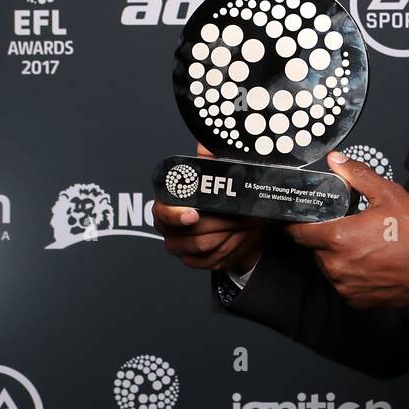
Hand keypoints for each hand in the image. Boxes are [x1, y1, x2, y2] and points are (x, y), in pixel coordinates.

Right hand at [154, 142, 267, 273]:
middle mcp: (169, 226)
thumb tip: (203, 147)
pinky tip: (240, 238)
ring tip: (243, 225)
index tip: (194, 215)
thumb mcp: (225, 176)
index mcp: (170, 202)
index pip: (163, 210)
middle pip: (188, 232)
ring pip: (201, 246)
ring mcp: (178, 245)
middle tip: (240, 216)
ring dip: (228, 235)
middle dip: (219, 223)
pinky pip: (209, 261)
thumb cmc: (229, 199)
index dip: (176, 214)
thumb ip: (212, 161)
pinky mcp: (192, 261)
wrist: (246, 225)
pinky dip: (230, 249)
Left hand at [284, 151, 408, 308]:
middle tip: (349, 227)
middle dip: (327, 237)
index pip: (299, 232)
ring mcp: (346, 286)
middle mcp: (337, 266)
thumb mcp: (389, 195)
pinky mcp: (357, 300)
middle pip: (315, 249)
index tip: (302, 218)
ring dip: (339, 256)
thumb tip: (337, 161)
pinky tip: (371, 263)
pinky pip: (344, 283)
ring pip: (329, 267)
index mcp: (339, 238)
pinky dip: (352, 274)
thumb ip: (357, 175)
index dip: (298, 223)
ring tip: (365, 245)